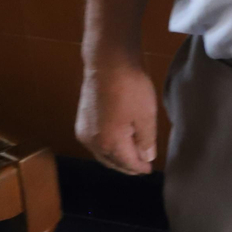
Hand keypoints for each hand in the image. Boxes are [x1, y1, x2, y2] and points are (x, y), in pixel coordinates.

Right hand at [75, 59, 158, 174]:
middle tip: (140, 166)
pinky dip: (107, 146)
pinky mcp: (81, 119)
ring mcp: (84, 131)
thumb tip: (146, 158)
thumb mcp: (146, 115)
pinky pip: (96, 141)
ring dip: (115, 157)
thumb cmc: (131, 88)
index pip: (127, 163)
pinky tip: (116, 141)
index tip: (149, 170)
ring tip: (130, 156)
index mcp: (109, 143)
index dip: (140, 168)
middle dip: (126, 165)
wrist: (109, 62)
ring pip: (101, 152)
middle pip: (111, 161)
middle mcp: (92, 142)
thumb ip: (146, 140)